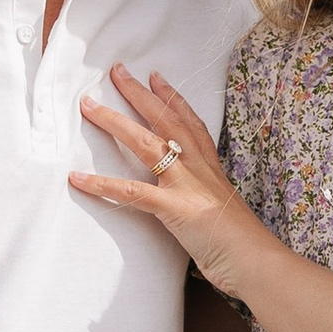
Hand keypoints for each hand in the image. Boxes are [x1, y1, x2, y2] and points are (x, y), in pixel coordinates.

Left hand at [72, 66, 260, 291]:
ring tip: (89, 107)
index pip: (189, 120)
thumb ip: (205, 196)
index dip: (171, 97)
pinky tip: (78, 178)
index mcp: (210, 165)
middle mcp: (197, 166)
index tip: (155, 76)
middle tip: (116, 71)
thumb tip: (194, 199)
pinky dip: (102, 184)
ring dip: (114, 122)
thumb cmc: (241, 240)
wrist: (254, 260)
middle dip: (138, 93)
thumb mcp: (222, 207)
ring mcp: (185, 184)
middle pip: (164, 119)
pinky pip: (132, 192)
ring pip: (145, 143)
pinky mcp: (173, 208)